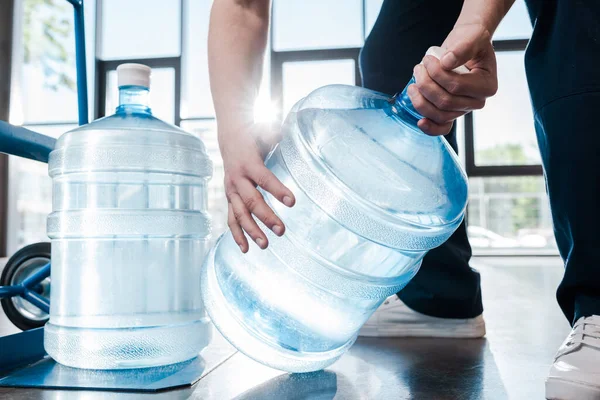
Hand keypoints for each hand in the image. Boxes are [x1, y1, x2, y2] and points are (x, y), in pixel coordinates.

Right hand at [220, 122, 294, 252]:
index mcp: (249, 162)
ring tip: (265, 245)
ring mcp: (231, 191)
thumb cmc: (254, 136)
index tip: (292, 202)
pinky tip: (246, 249)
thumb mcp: (266, 131)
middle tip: (282, 231)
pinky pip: (231, 219)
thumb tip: (296, 133)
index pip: (264, 178)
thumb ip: (277, 134)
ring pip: (239, 214)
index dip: (277, 190)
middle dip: (266, 217)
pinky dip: (237, 235)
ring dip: (251, 231)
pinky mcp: (229, 199)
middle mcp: (237, 179)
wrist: (230, 139)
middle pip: (251, 201)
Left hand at [409, 23, 498, 135]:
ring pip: (438, 114)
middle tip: (419, 67)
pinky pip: (442, 127)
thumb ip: (463, 47)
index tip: (427, 59)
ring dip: (421, 99)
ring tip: (414, 82)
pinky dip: (430, 128)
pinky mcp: (451, 112)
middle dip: (426, 84)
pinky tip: (420, 122)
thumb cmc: (471, 40)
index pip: (456, 87)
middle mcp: (477, 102)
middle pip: (445, 102)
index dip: (437, 74)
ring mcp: (463, 109)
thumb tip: (447, 62)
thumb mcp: (472, 36)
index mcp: (487, 86)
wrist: (465, 45)